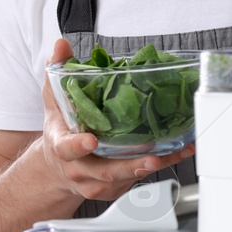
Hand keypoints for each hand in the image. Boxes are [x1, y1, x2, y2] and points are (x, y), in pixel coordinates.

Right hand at [37, 38, 194, 203]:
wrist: (57, 167)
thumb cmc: (61, 129)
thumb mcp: (54, 98)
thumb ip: (57, 71)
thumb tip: (62, 45)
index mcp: (61, 146)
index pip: (66, 148)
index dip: (78, 146)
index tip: (91, 141)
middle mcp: (79, 168)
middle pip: (104, 171)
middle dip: (128, 166)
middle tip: (150, 157)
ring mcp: (97, 181)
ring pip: (124, 178)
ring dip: (150, 167)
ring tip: (172, 154)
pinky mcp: (115, 186)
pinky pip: (138, 179)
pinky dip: (161, 165)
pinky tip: (177, 153)